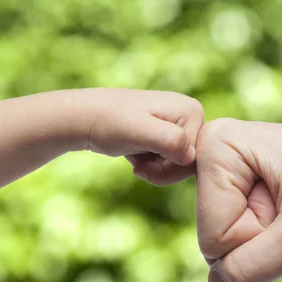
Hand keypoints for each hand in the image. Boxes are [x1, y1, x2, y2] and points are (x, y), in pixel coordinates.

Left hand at [65, 88, 203, 184]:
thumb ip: (169, 141)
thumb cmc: (109, 123)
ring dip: (156, 169)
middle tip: (138, 167)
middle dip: (163, 171)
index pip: (196, 157)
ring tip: (135, 157)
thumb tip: (192, 156)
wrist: (85, 118)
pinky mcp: (168, 133)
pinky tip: (136, 155)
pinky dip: (152, 165)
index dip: (170, 170)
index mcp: (192, 110)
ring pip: (179, 165)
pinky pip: (170, 161)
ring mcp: (180, 124)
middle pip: (190, 162)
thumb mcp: (139, 132)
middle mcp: (191, 114)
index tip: (142, 165)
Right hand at [195, 118, 281, 281]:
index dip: (261, 237)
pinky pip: (237, 240)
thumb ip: (255, 267)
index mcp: (217, 146)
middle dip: (263, 240)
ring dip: (269, 241)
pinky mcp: (234, 189)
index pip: (213, 238)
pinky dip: (270, 239)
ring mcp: (222, 173)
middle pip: (214, 242)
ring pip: (226, 246)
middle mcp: (211, 153)